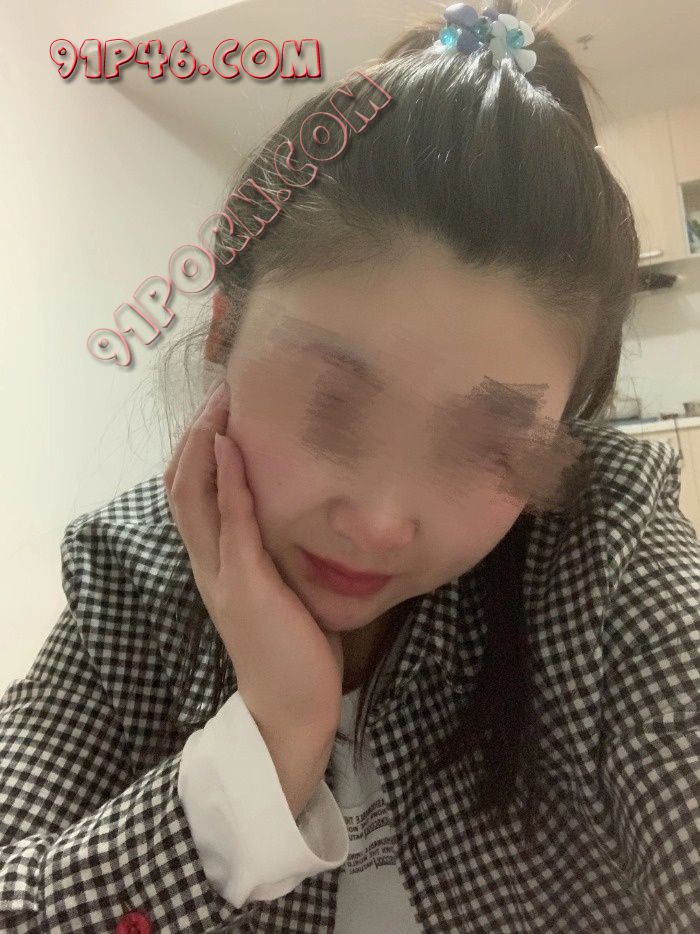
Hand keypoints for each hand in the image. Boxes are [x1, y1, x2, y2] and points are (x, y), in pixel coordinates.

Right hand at [163, 379, 344, 737]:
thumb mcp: (277, 588)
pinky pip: (231, 522)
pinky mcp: (246, 583)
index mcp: (215, 563)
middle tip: (217, 391)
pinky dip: (228, 480)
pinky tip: (232, 445)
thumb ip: (271, 552)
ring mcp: (222, 572)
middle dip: (194, 433)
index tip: (219, 408)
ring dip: (204, 444)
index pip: (190, 494)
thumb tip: (293, 513)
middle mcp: (207, 562)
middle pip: (181, 485)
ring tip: (218, 403)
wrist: (288, 708)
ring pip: (193, 496)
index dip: (197, 448)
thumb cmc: (291, 649)